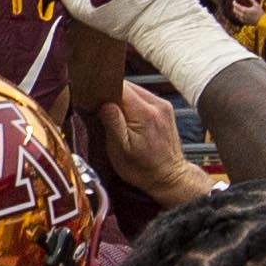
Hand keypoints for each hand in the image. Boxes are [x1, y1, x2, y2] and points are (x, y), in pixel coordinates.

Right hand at [87, 81, 214, 209]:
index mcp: (144, 113)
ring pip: (135, 91)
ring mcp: (163, 106)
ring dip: (123, 100)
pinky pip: (143, 98)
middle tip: (104, 113)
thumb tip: (104, 103)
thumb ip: (113, 124)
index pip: (120, 86)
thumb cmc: (143, 169)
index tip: (96, 101)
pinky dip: (133, 105)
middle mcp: (157, 104)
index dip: (104, 91)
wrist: (170, 179)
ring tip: (118, 119)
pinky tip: (129, 120)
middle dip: (113, 96)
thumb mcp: (120, 151)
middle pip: (127, 86)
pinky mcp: (165, 110)